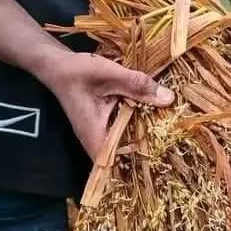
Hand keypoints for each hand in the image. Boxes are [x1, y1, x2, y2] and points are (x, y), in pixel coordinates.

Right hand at [34, 51, 174, 160]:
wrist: (57, 65)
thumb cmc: (78, 72)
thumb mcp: (110, 74)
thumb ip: (138, 85)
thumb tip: (168, 98)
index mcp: (94, 135)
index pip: (116, 164)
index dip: (137, 165)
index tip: (161, 159)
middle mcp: (94, 140)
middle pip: (123, 157)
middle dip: (147, 153)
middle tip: (173, 147)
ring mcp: (98, 133)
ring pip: (123, 145)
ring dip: (143, 139)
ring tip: (169, 136)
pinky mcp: (102, 124)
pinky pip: (121, 132)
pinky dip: (136, 127)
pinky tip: (152, 119)